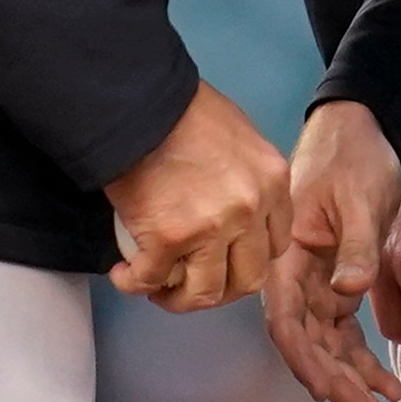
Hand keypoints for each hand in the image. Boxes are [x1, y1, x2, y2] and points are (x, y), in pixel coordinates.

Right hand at [104, 83, 288, 310]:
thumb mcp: (241, 138)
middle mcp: (251, 211)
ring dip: (180, 299)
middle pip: (249, 278)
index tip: (225, 259)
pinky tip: (124, 276)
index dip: (248, 258)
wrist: (140, 102)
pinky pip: (152, 280)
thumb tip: (232, 205)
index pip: (276, 244)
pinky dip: (135, 284)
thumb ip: (247, 177)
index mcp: (272, 183)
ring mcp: (211, 229)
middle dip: (221, 290)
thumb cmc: (183, 110)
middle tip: (193, 282)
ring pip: (207, 293)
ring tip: (157, 288)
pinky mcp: (167, 239)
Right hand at [261, 102, 400, 401]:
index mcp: (286, 257)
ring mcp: (313, 285)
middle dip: (336, 384)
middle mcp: (293, 278)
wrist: (363, 128)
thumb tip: (348, 291)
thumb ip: (354, 246)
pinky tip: (386, 382)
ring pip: (326, 346)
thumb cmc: (354, 158)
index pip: (286, 321)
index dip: (304, 360)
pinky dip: (360, 358)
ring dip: (350, 380)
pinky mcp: (334, 284)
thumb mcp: (359, 198)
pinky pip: (342, 332)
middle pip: (307, 344)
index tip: (327, 390)